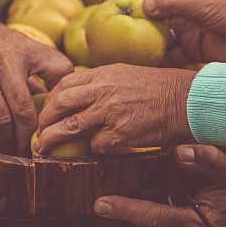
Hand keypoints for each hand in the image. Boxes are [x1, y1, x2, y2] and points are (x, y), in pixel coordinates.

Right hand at [0, 0, 72, 154]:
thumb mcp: (9, 42)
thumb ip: (29, 69)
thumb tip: (49, 100)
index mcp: (24, 48)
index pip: (59, 68)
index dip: (64, 94)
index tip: (60, 115)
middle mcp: (4, 60)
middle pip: (25, 110)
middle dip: (28, 137)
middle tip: (31, 152)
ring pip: (0, 120)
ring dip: (6, 144)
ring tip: (10, 155)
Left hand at [33, 64, 194, 154]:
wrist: (187, 101)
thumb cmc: (160, 88)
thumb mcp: (126, 74)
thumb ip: (101, 83)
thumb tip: (79, 94)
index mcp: (103, 74)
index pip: (64, 85)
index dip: (50, 100)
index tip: (46, 112)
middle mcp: (103, 90)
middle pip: (59, 104)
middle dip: (43, 120)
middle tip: (38, 132)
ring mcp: (110, 112)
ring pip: (69, 127)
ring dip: (51, 139)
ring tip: (42, 148)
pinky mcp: (121, 133)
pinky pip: (95, 145)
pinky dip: (90, 150)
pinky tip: (91, 152)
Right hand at [105, 0, 225, 62]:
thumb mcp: (204, 3)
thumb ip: (173, 3)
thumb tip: (144, 6)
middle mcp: (184, 7)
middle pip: (150, 12)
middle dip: (130, 19)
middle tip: (108, 27)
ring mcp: (188, 29)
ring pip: (157, 35)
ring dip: (141, 42)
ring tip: (120, 50)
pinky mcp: (193, 50)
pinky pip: (169, 55)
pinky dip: (156, 60)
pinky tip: (142, 66)